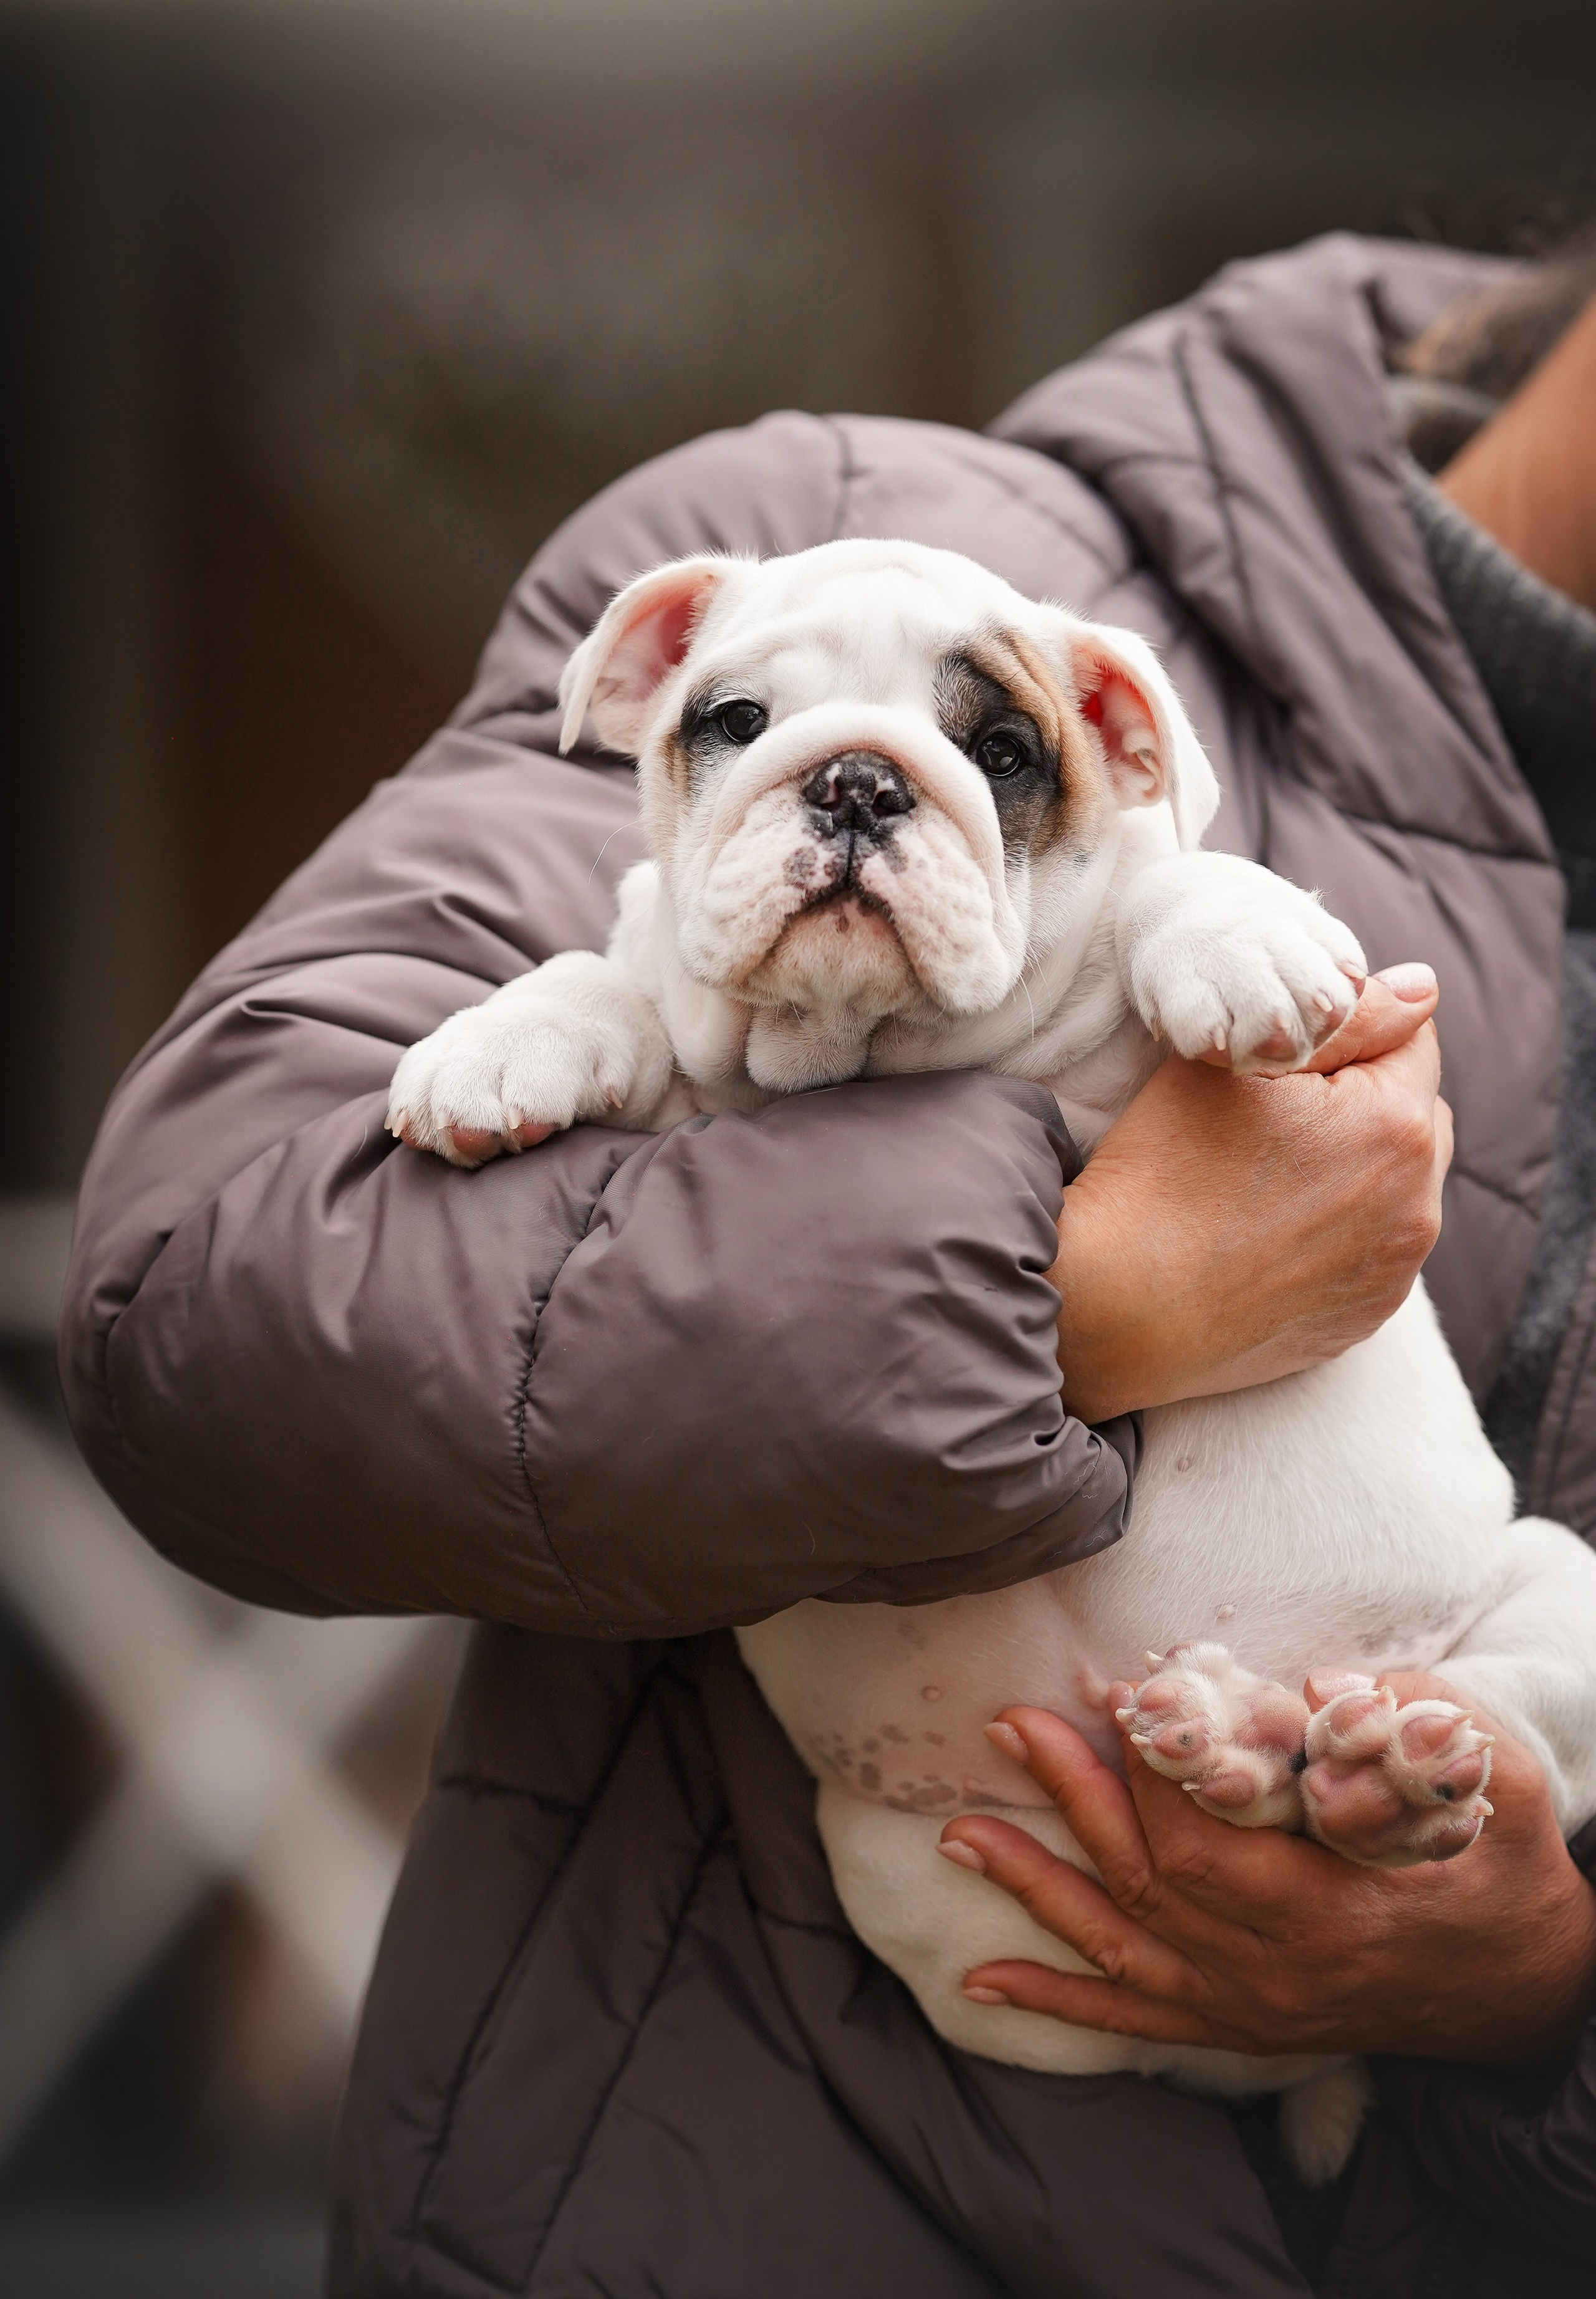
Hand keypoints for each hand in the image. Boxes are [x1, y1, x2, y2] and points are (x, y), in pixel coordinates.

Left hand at [938, 1680, 1595, 2064]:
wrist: (1524, 1986)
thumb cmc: (1502, 1868)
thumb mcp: (1487, 1785)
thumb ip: (1409, 1730)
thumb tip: (1314, 1688)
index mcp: (1331, 1910)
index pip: (1206, 1839)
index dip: (1149, 1765)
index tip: (1115, 1694)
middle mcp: (1275, 1971)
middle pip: (1147, 1879)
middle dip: (1072, 1796)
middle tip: (1013, 1724)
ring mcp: (1249, 2007)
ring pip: (1117, 1944)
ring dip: (1032, 1885)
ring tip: (958, 1831)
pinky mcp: (1237, 2026)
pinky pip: (1128, 2019)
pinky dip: (1052, 1997)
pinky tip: (982, 1977)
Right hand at [1053, 963, 1452, 1419]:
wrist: (1113, 1309)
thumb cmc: (1159, 1173)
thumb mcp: (1233, 1063)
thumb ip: (1343, 1014)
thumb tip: (1423, 987)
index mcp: (1395, 1126)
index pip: (1411, 1037)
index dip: (1344, 1034)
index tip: (1282, 1059)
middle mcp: (1416, 1206)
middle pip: (1415, 1112)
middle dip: (1365, 1101)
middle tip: (1275, 1117)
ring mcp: (1394, 1272)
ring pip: (1399, 1184)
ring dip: (1358, 1166)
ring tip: (1270, 1178)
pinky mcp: (1366, 1317)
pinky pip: (1374, 1248)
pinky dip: (1339, 1230)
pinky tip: (1271, 1231)